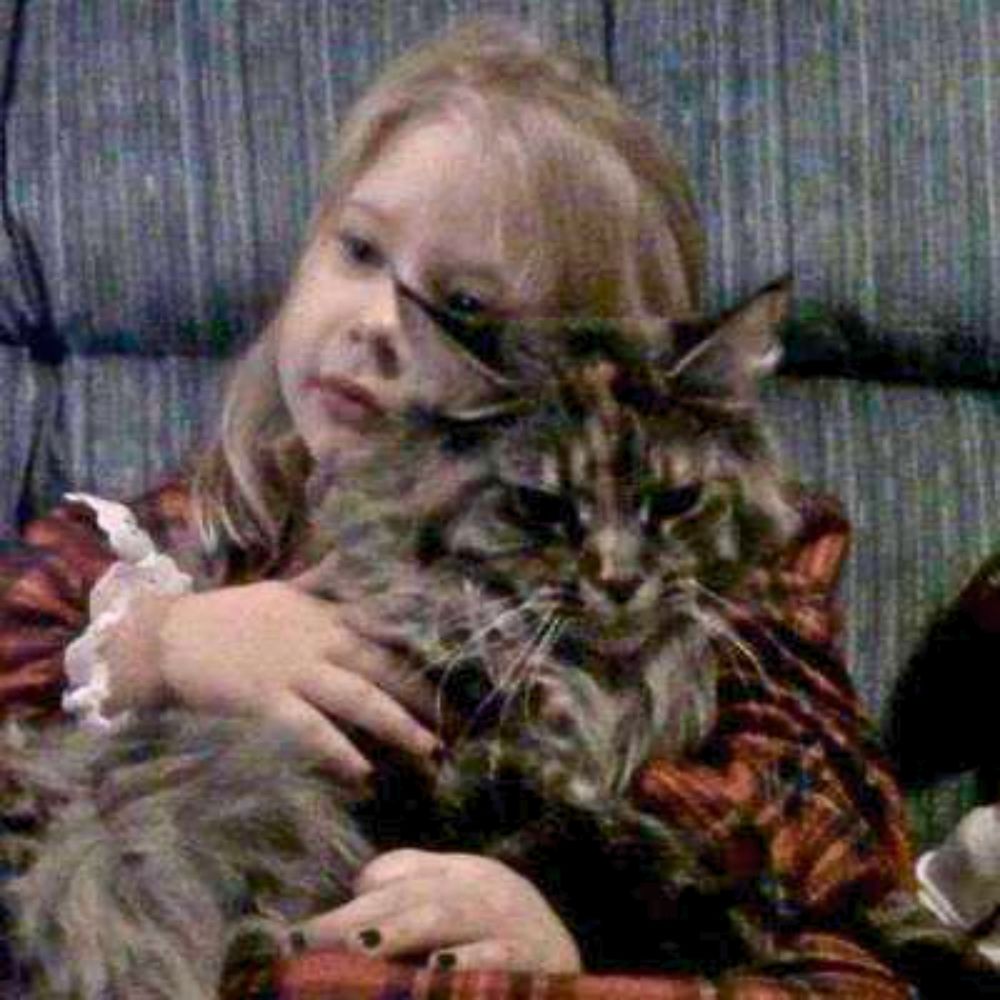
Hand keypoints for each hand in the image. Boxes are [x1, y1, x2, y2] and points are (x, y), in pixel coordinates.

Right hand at [105, 580, 440, 782]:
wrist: (168, 636)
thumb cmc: (228, 616)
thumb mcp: (281, 588)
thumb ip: (320, 581)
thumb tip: (347, 556)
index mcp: (323, 612)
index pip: (382, 630)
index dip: (418, 652)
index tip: (450, 671)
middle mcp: (318, 638)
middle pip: (381, 667)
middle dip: (419, 695)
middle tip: (452, 722)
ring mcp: (294, 670)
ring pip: (357, 698)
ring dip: (396, 725)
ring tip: (427, 750)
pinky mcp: (266, 699)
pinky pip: (310, 729)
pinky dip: (338, 751)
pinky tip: (363, 773)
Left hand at [294, 849, 580, 972]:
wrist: (571, 965)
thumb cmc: (501, 936)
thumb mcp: (460, 902)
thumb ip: (414, 885)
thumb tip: (360, 884)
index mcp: (461, 874)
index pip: (400, 877)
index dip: (350, 902)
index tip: (296, 937)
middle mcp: (483, 889)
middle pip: (412, 896)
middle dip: (359, 919)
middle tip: (307, 943)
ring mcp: (509, 921)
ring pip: (448, 917)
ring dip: (401, 931)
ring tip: (357, 948)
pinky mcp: (536, 960)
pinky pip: (500, 957)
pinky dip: (469, 962)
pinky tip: (437, 971)